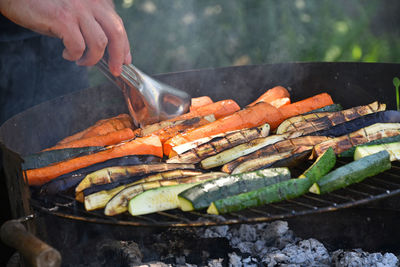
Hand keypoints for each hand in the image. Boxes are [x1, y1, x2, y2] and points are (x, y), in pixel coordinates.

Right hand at [0, 0, 130, 75]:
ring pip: (99, 43)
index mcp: (98, 1)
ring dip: (92, 59)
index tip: (125, 60)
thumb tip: (109, 52)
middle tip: (115, 70)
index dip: (125, 46)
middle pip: (116, 33)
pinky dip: (74, 56)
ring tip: (81, 61)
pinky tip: (66, 54)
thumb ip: (93, 25)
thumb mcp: (76, 13)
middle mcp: (92, 2)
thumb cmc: (47, 6)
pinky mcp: (62, 18)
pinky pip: (78, 46)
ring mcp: (78, 9)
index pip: (118, 25)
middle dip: (118, 56)